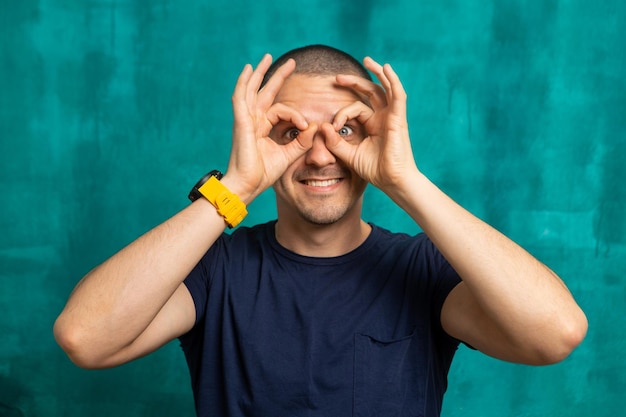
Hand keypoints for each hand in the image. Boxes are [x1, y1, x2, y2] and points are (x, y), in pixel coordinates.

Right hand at [224, 54, 315, 202]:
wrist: (248, 186)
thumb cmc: (262, 174)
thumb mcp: (288, 155)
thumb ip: (301, 141)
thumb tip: (315, 127)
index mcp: (262, 128)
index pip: (280, 110)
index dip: (296, 115)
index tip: (306, 126)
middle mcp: (253, 121)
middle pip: (265, 92)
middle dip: (278, 76)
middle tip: (291, 61)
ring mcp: (245, 120)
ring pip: (252, 90)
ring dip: (260, 73)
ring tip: (267, 57)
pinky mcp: (241, 122)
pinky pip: (241, 98)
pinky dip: (243, 83)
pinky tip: (248, 69)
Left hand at [325, 57, 418, 191]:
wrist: (392, 181)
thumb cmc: (375, 170)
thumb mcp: (349, 154)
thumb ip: (335, 141)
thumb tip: (322, 126)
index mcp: (373, 124)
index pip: (356, 108)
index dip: (341, 114)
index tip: (332, 127)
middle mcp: (383, 117)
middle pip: (370, 92)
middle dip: (354, 82)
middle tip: (336, 77)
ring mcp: (392, 116)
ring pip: (385, 88)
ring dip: (377, 73)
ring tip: (367, 59)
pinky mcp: (398, 118)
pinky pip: (398, 95)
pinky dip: (392, 80)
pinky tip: (386, 69)